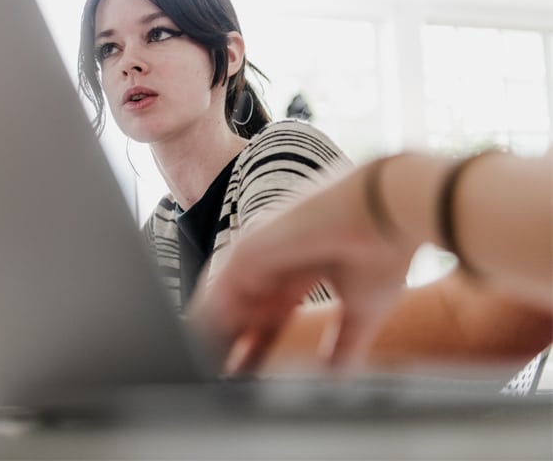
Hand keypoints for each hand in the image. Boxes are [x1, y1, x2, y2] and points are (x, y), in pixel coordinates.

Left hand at [188, 164, 417, 375]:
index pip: (267, 316)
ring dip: (215, 338)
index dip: (257, 348)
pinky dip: (210, 325)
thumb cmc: (383, 250)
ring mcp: (257, 253)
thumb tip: (336, 379)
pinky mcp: (247, 251)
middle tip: (219, 383)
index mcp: (299, 270)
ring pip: (223, 303)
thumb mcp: (360, 311)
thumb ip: (342, 344)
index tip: (248, 378)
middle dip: (230, 347)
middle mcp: (274, 261)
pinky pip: (215, 295)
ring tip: (206, 375)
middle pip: (240, 312)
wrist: (387, 211)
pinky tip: (207, 353)